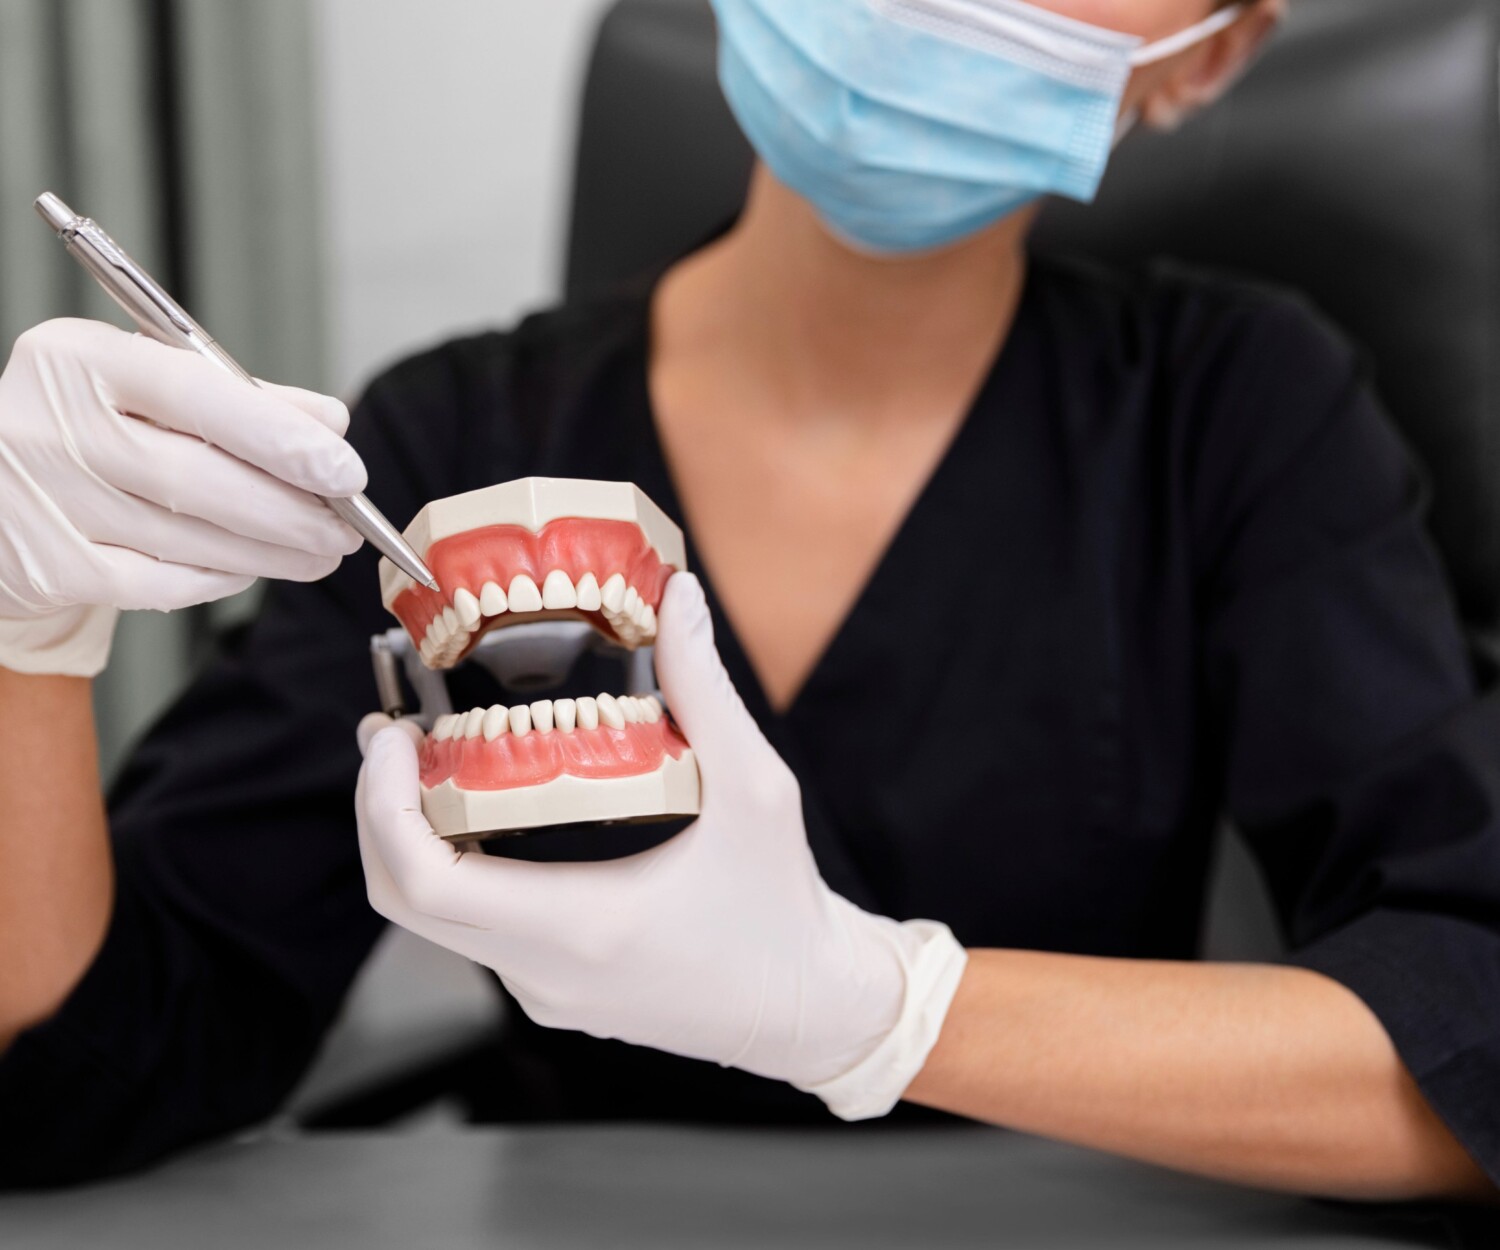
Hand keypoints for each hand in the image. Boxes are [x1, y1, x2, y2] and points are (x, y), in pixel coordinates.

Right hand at [0, 319, 366, 675]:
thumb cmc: (81, 428)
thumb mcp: (145, 387)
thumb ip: (241, 400)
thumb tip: (330, 423)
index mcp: (77, 359)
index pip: (196, 394)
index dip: (280, 437)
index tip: (345, 471)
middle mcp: (49, 425)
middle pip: (199, 478)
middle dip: (291, 511)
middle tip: (346, 527)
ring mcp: (44, 501)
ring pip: (189, 538)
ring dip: (272, 552)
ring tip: (320, 552)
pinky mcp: (47, 567)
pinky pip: (160, 584)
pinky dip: (218, 579)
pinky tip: (250, 569)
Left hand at [355, 573, 967, 1118]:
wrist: (807, 1010)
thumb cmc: (783, 912)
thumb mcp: (756, 790)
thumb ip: (705, 690)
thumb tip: (678, 600)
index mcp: (576, 926)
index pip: (422, 881)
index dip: (381, 805)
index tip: (391, 739)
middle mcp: (540, 971)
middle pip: (404, 900)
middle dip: (379, 812)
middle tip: (394, 735)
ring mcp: (541, 991)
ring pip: (434, 919)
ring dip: (415, 839)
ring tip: (430, 760)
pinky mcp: (553, 992)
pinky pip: (475, 930)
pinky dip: (456, 868)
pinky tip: (486, 811)